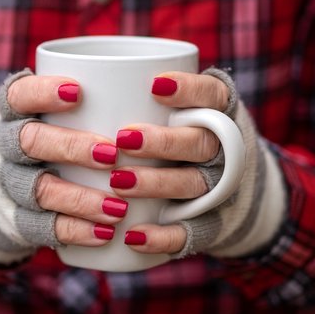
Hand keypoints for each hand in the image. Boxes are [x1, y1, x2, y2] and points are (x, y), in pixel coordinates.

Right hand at [0, 69, 127, 264]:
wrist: (0, 186)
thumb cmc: (46, 138)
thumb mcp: (49, 113)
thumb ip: (85, 102)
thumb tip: (156, 85)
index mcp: (11, 112)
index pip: (19, 95)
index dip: (43, 92)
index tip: (77, 92)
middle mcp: (3, 146)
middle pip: (29, 142)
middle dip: (71, 147)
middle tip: (111, 154)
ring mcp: (8, 185)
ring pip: (39, 190)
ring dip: (80, 199)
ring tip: (119, 207)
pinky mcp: (16, 219)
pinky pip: (42, 228)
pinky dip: (75, 231)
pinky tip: (105, 234)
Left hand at [113, 69, 284, 257]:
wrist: (233, 194)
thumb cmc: (185, 141)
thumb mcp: (182, 114)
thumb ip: (147, 99)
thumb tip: (81, 77)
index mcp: (219, 115)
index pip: (212, 95)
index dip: (189, 90)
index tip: (155, 86)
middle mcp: (224, 151)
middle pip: (200, 143)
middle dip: (163, 141)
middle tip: (123, 139)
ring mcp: (219, 189)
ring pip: (192, 185)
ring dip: (156, 183)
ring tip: (117, 183)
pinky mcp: (209, 224)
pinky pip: (189, 233)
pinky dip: (162, 236)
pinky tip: (132, 236)